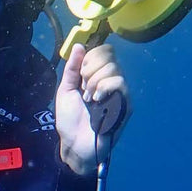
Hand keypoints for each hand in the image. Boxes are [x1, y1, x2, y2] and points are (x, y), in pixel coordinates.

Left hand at [55, 43, 131, 176]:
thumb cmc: (70, 120)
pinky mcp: (125, 104)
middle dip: (90, 69)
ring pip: (113, 68)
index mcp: (98, 77)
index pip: (104, 51)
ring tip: (89, 99)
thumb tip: (79, 46)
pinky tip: (97, 100)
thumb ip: (72, 68)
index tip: (80, 74)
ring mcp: (120, 93)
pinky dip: (104, 87)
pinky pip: (120, 83)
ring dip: (95, 82)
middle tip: (83, 88)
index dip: (91, 57)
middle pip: (109, 56)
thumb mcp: (65, 90)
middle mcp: (112, 82)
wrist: (75, 144)